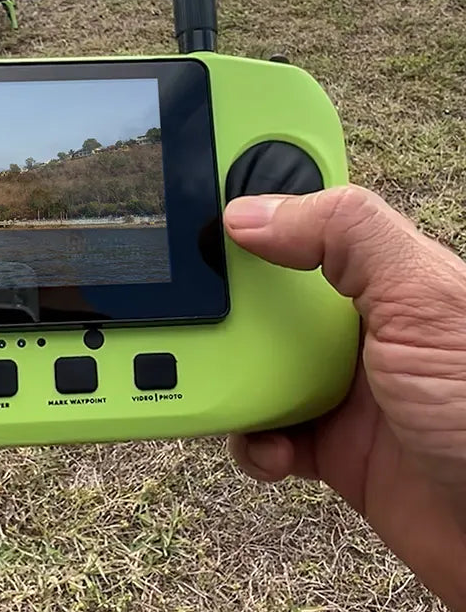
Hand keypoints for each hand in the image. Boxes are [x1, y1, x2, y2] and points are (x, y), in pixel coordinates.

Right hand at [225, 185, 465, 611]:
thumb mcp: (428, 300)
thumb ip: (348, 237)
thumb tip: (248, 212)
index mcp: (377, 270)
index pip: (304, 203)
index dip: (252, 175)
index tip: (192, 164)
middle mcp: (351, 319)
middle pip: (253, 282)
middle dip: (213, 290)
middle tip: (184, 297)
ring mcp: (335, 382)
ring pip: (242, 357)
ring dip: (218, 373)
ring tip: (214, 383)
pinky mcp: (324, 441)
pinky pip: (257, 428)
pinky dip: (249, 440)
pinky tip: (273, 448)